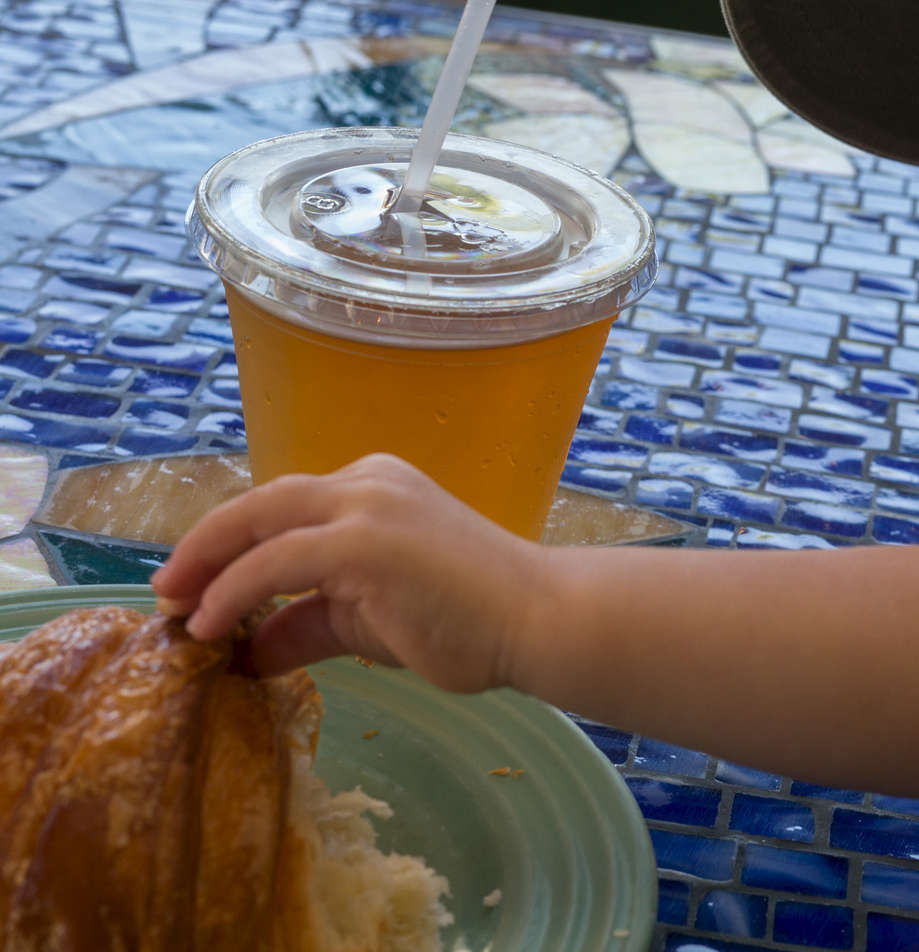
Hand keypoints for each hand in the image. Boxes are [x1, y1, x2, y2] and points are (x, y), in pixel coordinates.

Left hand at [151, 453, 541, 690]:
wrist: (538, 620)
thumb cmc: (470, 620)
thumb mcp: (371, 619)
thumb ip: (308, 624)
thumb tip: (248, 654)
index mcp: (375, 485)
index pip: (283, 507)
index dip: (229, 545)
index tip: (192, 586)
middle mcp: (367, 481)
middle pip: (259, 503)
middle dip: (202, 548)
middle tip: (164, 592)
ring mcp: (367, 505)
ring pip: (258, 521)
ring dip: (206, 567)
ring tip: (175, 612)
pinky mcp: (365, 540)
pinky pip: (274, 562)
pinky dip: (232, 592)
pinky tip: (209, 625)